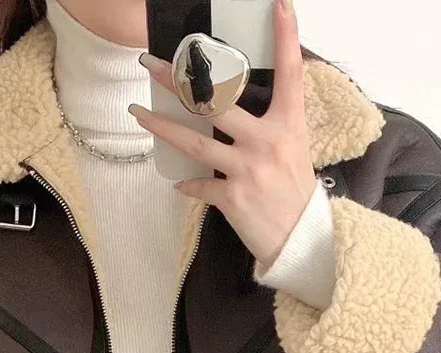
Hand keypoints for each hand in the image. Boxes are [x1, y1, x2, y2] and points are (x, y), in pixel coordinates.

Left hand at [131, 0, 316, 268]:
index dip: (286, 37)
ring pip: (195, 141)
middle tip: (152, 64)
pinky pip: (200, 187)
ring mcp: (247, 170)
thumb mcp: (293, 150)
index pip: (290, 73)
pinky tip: (178, 183)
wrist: (301, 240)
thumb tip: (233, 108)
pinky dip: (188, 185)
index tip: (278, 5)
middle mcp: (267, 142)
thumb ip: (270, 125)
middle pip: (217, 102)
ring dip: (163, 126)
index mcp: (288, 125)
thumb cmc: (295, 194)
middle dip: (179, 80)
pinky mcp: (232, 198)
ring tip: (140, 113)